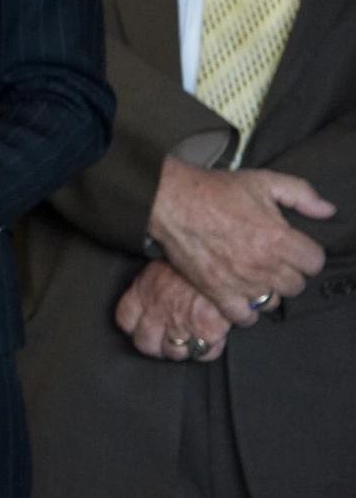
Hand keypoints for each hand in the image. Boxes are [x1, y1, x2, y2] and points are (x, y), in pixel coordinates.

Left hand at [115, 258, 233, 362]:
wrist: (223, 259)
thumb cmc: (194, 258)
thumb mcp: (162, 264)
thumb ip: (151, 283)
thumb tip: (149, 292)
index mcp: (144, 291)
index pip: (125, 320)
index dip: (132, 327)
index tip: (140, 327)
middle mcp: (159, 311)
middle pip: (146, 344)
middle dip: (155, 345)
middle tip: (165, 340)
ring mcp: (182, 325)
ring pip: (173, 353)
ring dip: (181, 350)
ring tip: (188, 340)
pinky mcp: (208, 333)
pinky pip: (204, 354)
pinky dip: (207, 351)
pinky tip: (209, 340)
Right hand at [148, 157, 331, 319]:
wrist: (170, 201)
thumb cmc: (215, 190)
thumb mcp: (262, 181)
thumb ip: (300, 193)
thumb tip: (326, 211)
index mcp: (277, 236)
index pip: (314, 262)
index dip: (305, 254)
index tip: (293, 248)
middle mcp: (262, 263)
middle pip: (296, 284)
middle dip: (287, 272)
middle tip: (272, 260)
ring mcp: (240, 281)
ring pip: (272, 301)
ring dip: (267, 290)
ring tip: (255, 277)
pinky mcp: (217, 291)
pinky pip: (244, 316)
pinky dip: (246, 311)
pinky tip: (241, 296)